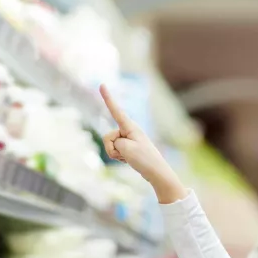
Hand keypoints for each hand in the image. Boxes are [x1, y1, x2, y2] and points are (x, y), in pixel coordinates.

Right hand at [99, 85, 186, 203]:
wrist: (156, 172)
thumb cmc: (143, 159)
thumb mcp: (125, 148)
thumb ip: (115, 142)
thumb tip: (117, 145)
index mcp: (130, 127)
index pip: (116, 110)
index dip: (108, 98)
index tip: (102, 85)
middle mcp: (128, 130)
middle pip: (108, 137)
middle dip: (112, 148)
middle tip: (127, 154)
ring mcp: (127, 140)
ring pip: (109, 146)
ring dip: (115, 154)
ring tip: (129, 158)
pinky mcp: (127, 148)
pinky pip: (114, 152)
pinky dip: (118, 158)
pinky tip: (129, 161)